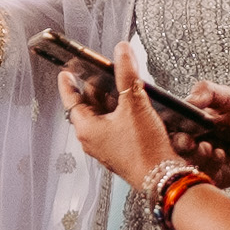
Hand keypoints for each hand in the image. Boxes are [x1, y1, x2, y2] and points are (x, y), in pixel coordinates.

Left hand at [63, 32, 184, 192]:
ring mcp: (107, 146)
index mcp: (87, 129)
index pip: (71, 100)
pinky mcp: (122, 150)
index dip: (69, 83)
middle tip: (109, 72)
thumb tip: (122, 52)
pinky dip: (123, 114)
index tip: (66, 72)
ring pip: (106, 116)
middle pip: (90, 106)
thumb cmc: (144, 150)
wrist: (163, 177)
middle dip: (100, 88)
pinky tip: (138, 107)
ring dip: (114, 100)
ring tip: (128, 86)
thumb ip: (127, 74)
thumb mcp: (134, 104)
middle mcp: (93, 139)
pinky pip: (117, 126)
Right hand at [166, 80, 229, 182]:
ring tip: (208, 146)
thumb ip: (207, 90)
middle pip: (171, 146)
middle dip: (179, 143)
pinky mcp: (211, 176)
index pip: (167, 126)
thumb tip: (189, 98)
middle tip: (188, 140)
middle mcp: (191, 143)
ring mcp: (199, 161)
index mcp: (188, 124)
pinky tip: (221, 154)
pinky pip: (203, 174)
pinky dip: (211, 163)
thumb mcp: (227, 97)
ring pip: (185, 162)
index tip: (172, 123)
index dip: (165, 126)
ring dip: (195, 154)